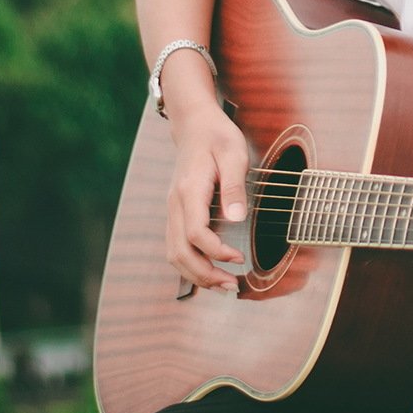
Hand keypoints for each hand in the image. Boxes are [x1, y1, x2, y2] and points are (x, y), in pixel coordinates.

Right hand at [164, 106, 247, 292]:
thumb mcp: (234, 154)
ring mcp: (172, 210)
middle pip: (180, 252)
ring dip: (196, 274)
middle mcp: (175, 205)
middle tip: (233, 286)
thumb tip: (237, 219)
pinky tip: (210, 271)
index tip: (239, 259)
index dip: (216, 252)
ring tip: (224, 286)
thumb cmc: (218, 137)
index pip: (195, 233)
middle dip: (205, 275)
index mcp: (189, 191)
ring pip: (174, 254)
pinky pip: (176, 246)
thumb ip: (233, 187)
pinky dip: (190, 264)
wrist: (194, 125)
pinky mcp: (176, 213)